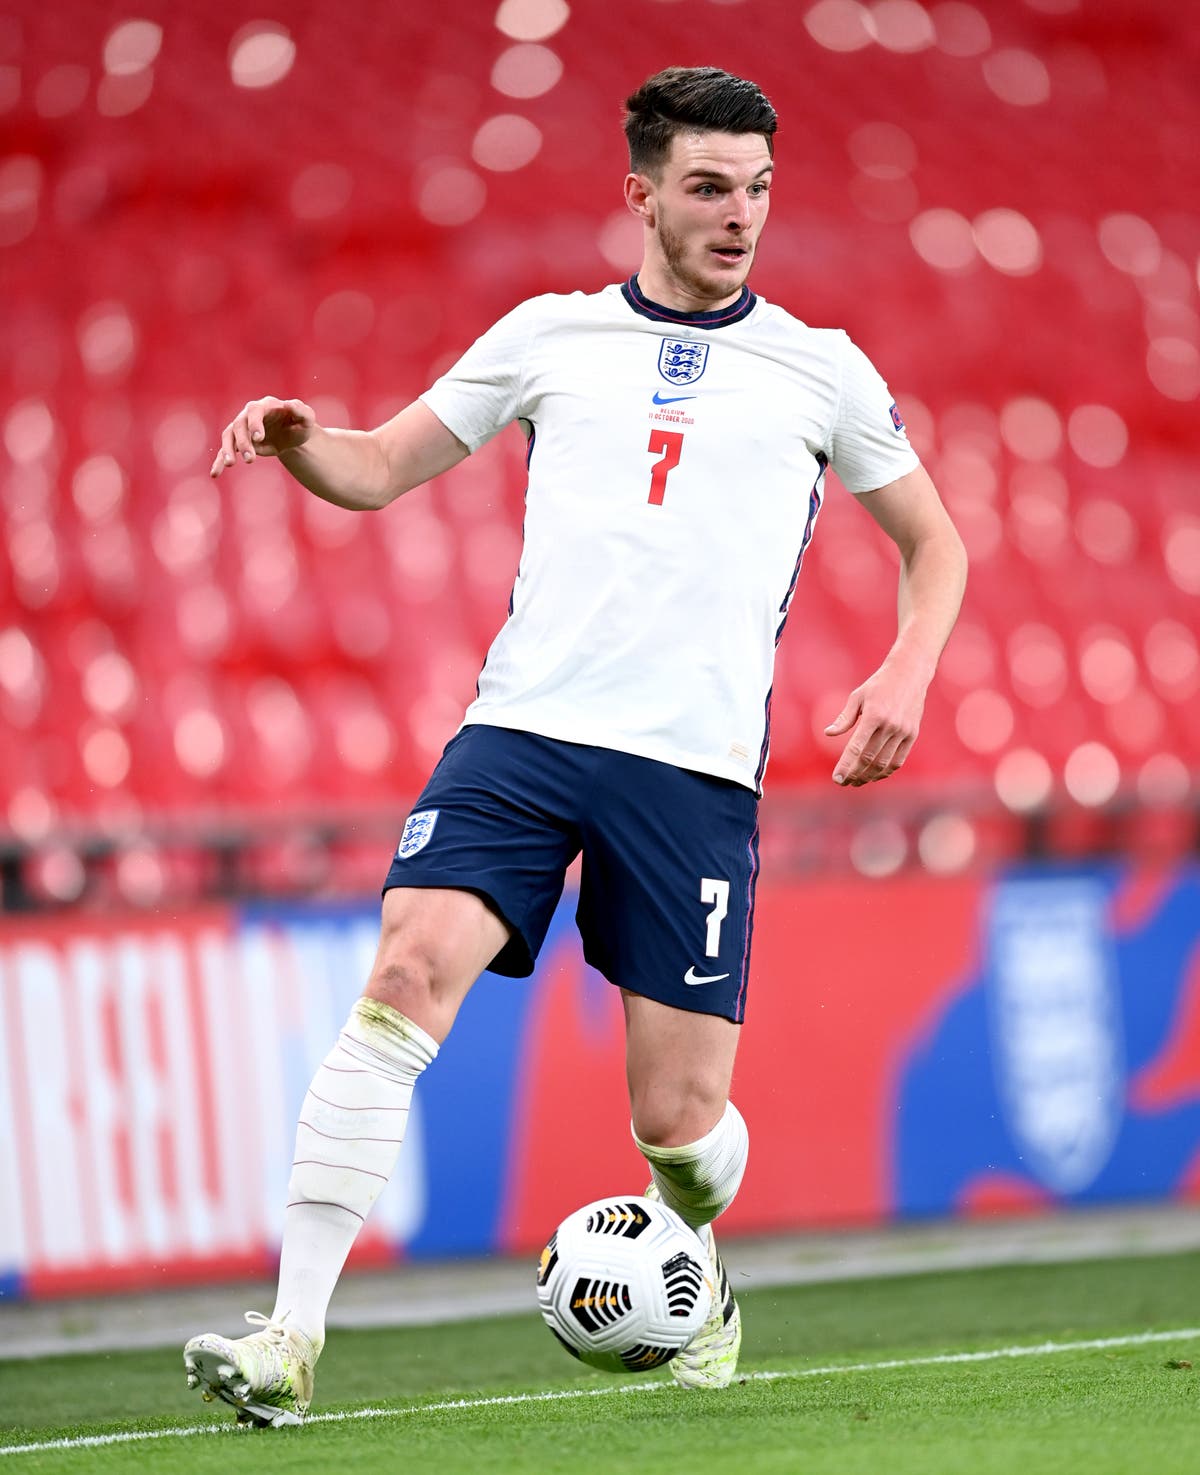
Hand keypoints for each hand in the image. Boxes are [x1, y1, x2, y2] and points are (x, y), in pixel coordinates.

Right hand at [210, 396, 315, 476]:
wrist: (292, 434)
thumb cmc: (299, 424)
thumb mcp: (307, 418)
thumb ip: (301, 411)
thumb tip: (289, 405)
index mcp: (265, 406)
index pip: (254, 411)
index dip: (254, 423)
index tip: (258, 438)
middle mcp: (249, 414)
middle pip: (239, 425)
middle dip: (243, 442)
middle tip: (251, 459)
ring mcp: (242, 428)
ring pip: (229, 436)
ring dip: (228, 450)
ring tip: (230, 464)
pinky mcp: (239, 442)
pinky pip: (225, 450)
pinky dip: (219, 461)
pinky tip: (215, 473)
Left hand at [824, 662, 928, 786]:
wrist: (910, 674)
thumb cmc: (878, 685)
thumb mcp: (858, 696)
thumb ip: (844, 718)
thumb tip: (828, 733)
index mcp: (873, 716)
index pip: (856, 748)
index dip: (846, 766)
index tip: (837, 778)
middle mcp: (890, 725)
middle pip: (869, 759)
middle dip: (854, 774)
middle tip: (843, 782)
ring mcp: (903, 732)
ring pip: (884, 763)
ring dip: (869, 776)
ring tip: (856, 782)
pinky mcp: (912, 735)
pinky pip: (898, 760)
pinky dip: (885, 771)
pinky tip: (874, 775)